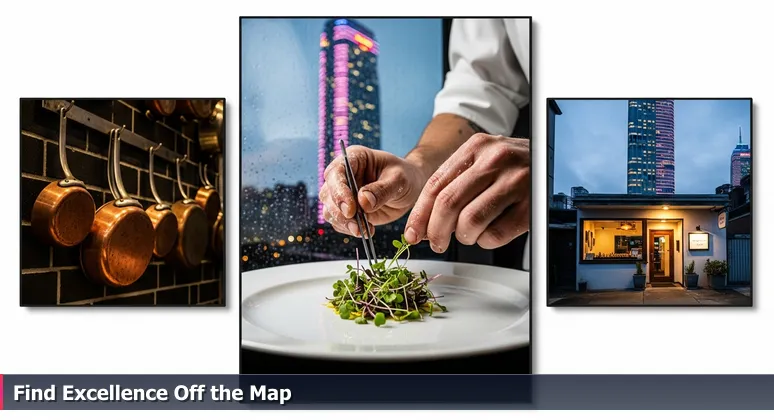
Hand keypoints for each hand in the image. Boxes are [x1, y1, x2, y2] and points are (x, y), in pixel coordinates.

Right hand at [319, 146, 426, 236]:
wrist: (410, 188)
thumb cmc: (405, 176)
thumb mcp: (399, 180)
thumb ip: (382, 190)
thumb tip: (362, 202)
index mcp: (353, 159)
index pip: (335, 173)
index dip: (338, 191)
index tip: (350, 209)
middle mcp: (343, 176)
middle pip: (328, 194)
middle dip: (340, 212)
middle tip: (357, 226)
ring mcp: (343, 194)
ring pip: (330, 210)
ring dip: (344, 223)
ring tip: (364, 230)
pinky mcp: (347, 210)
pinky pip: (339, 222)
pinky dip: (349, 229)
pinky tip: (366, 231)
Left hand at [404, 134, 529, 251]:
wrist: (553, 156)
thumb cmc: (511, 165)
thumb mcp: (483, 159)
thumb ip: (454, 182)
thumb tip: (424, 221)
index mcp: (476, 147)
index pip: (436, 184)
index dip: (420, 214)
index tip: (412, 233)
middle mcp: (496, 160)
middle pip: (448, 204)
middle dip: (436, 231)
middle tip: (436, 243)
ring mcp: (516, 182)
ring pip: (470, 221)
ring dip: (463, 236)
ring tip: (468, 234)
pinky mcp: (531, 206)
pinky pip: (495, 234)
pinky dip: (486, 241)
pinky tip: (488, 233)